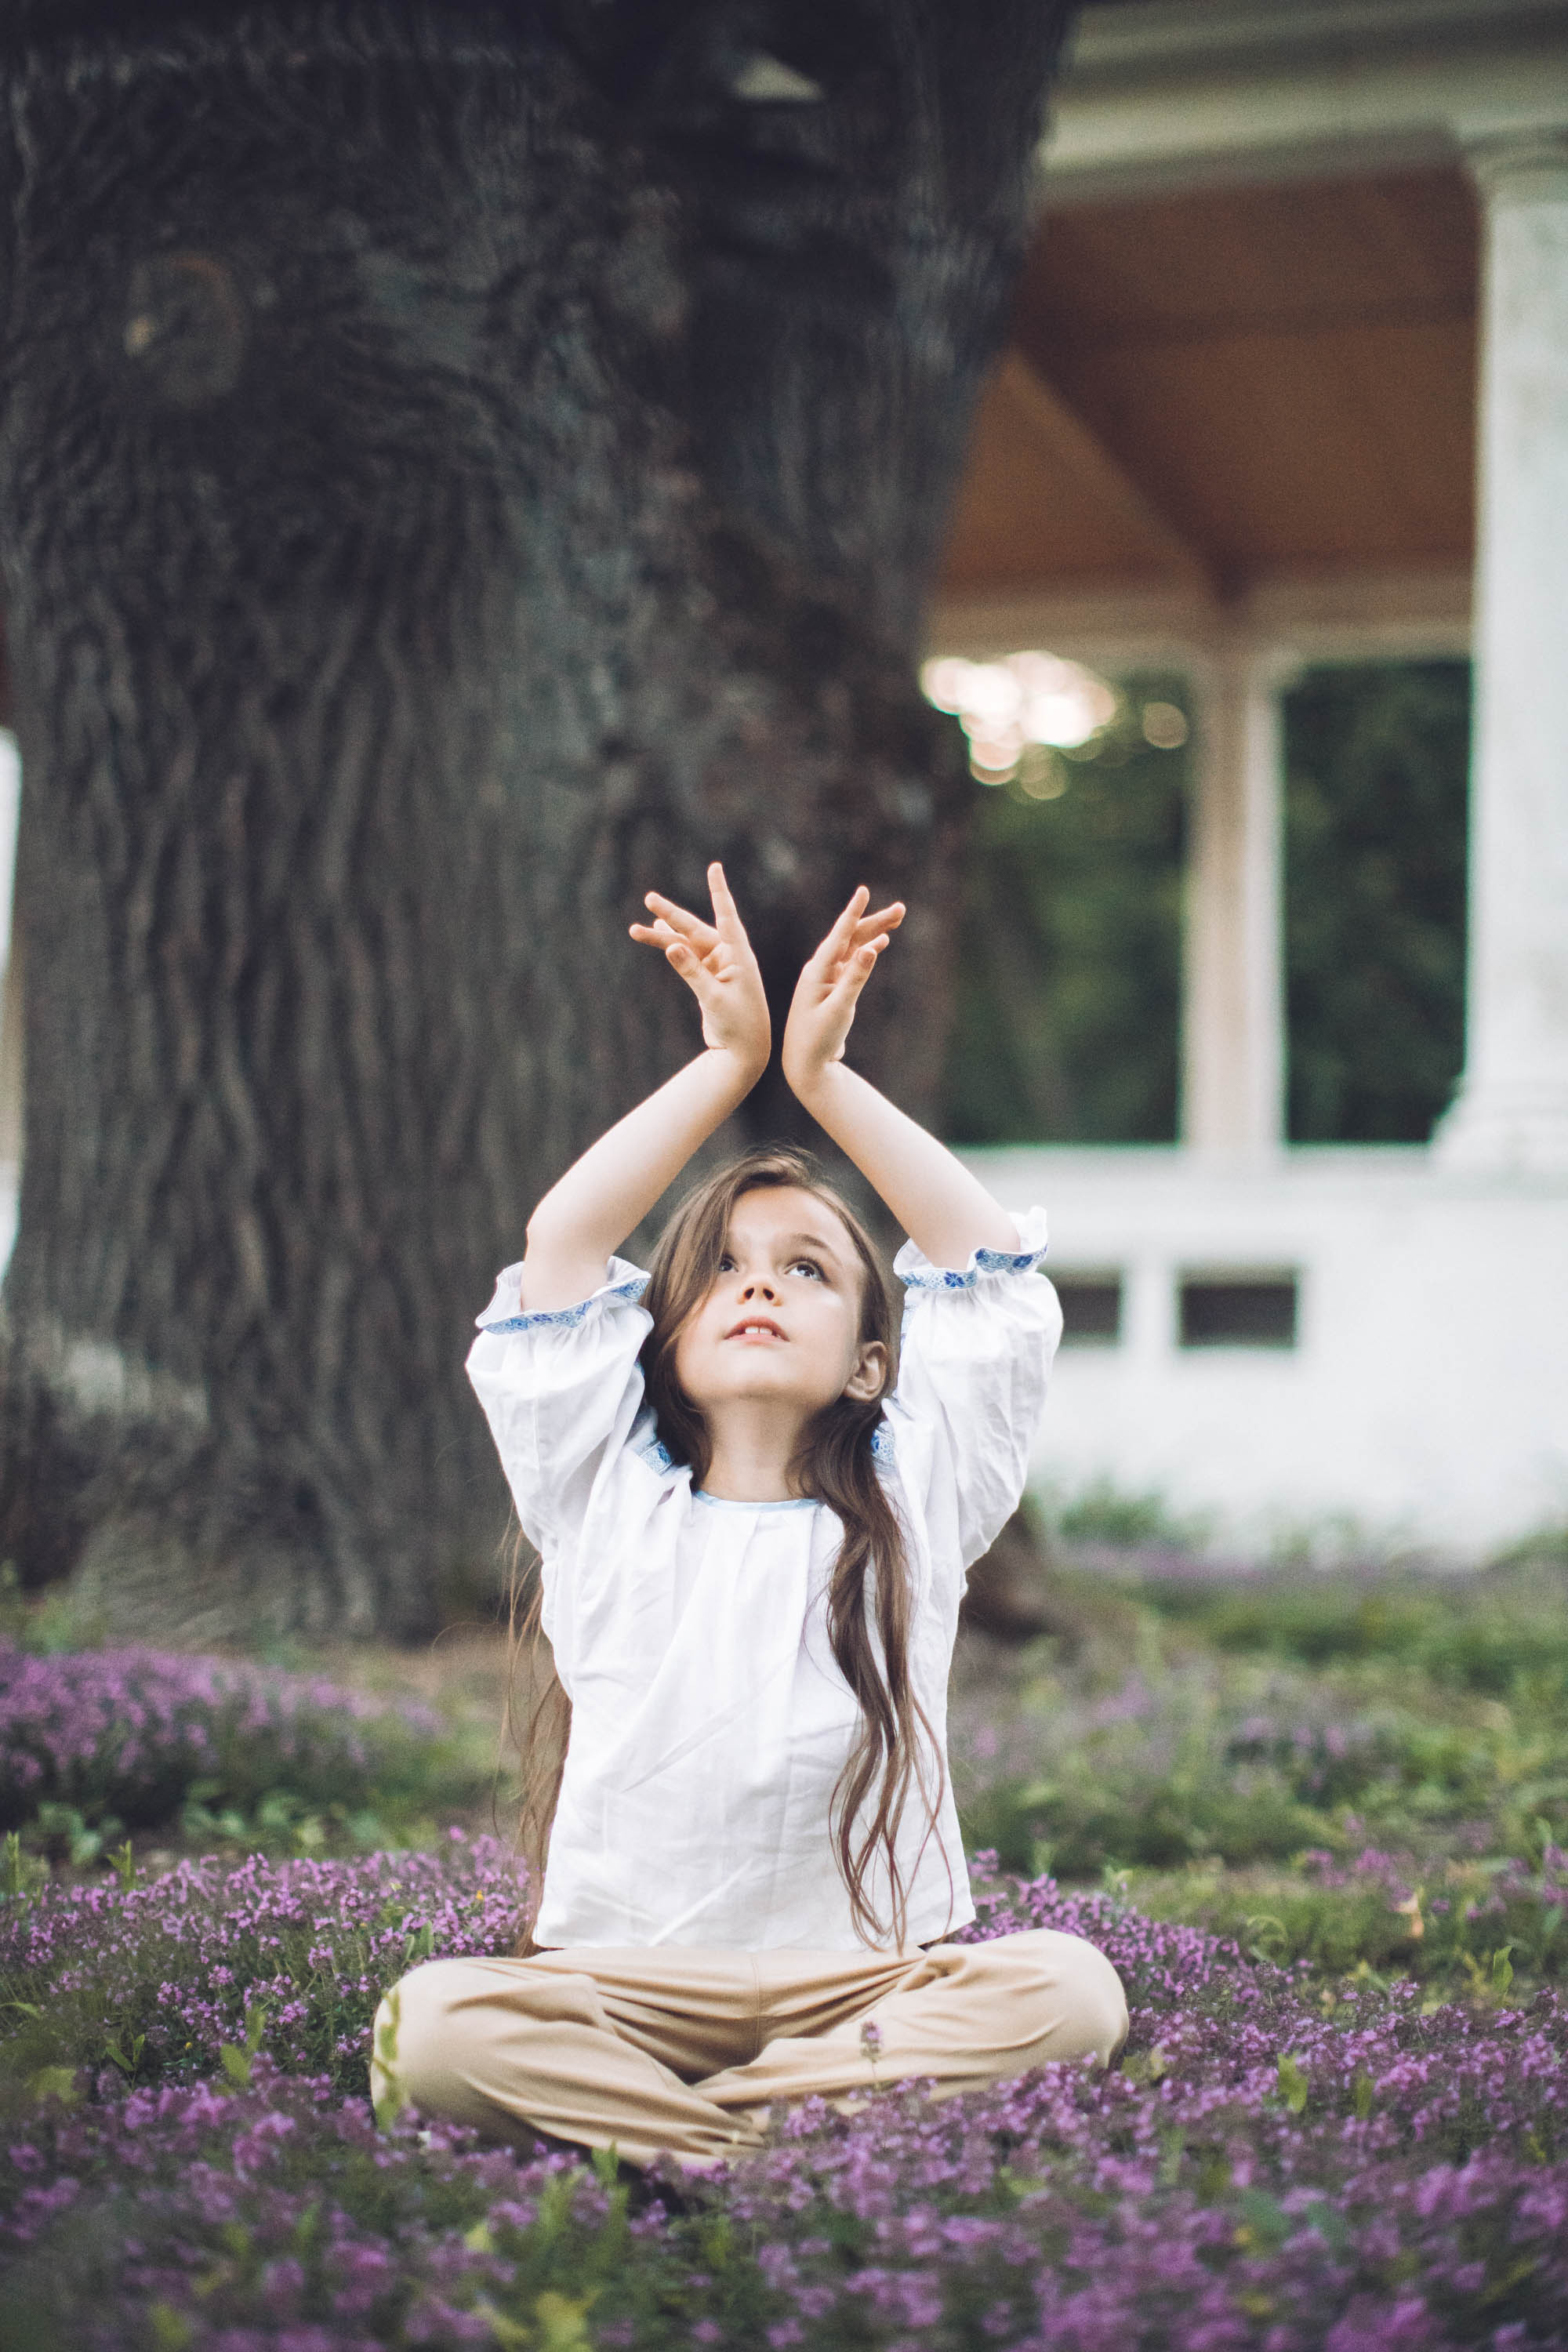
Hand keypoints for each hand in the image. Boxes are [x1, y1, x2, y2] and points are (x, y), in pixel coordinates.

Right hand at [629, 862, 769, 1076]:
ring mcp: (718, 967)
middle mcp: (729, 957)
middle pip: (696, 928)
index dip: (718, 892)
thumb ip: (692, 972)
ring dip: (663, 937)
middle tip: (649, 897)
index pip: (726, 917)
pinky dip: (672, 950)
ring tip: (635, 928)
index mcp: (738, 956)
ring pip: (686, 944)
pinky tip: (659, 939)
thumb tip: (671, 945)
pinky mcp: (708, 979)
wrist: (742, 1053)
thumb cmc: (738, 1027)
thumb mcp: (714, 1000)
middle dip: (672, 915)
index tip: (714, 868)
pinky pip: (686, 959)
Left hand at [781, 885, 904, 1098]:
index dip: (853, 913)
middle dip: (875, 922)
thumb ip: (855, 978)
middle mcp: (821, 969)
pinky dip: (867, 951)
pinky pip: (853, 963)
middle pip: (850, 937)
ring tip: (897, 919)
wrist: (806, 1064)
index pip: (839, 935)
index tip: (864, 891)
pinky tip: (880, 943)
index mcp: (817, 971)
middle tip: (901, 909)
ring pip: (854, 948)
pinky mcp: (835, 989)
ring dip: (874, 933)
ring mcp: (828, 978)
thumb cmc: (818, 1040)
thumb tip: (870, 948)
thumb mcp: (839, 1009)